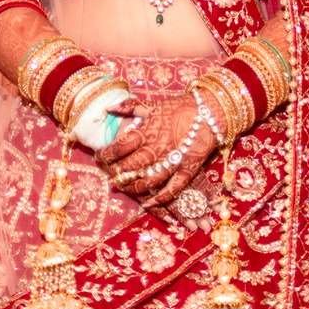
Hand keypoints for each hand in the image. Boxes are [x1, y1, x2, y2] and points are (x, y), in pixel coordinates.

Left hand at [97, 94, 216, 214]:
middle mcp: (157, 148)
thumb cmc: (179, 107)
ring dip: (135, 187)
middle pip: (131, 166)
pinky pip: (172, 188)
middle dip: (118, 173)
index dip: (107, 154)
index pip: (120, 147)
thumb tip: (108, 108)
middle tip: (110, 176)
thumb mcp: (152, 105)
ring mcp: (172, 161)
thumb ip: (130, 108)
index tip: (100, 157)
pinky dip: (160, 198)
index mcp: (146, 131)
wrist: (208, 111)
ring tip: (125, 188)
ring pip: (148, 180)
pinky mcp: (187, 169)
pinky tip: (149, 203)